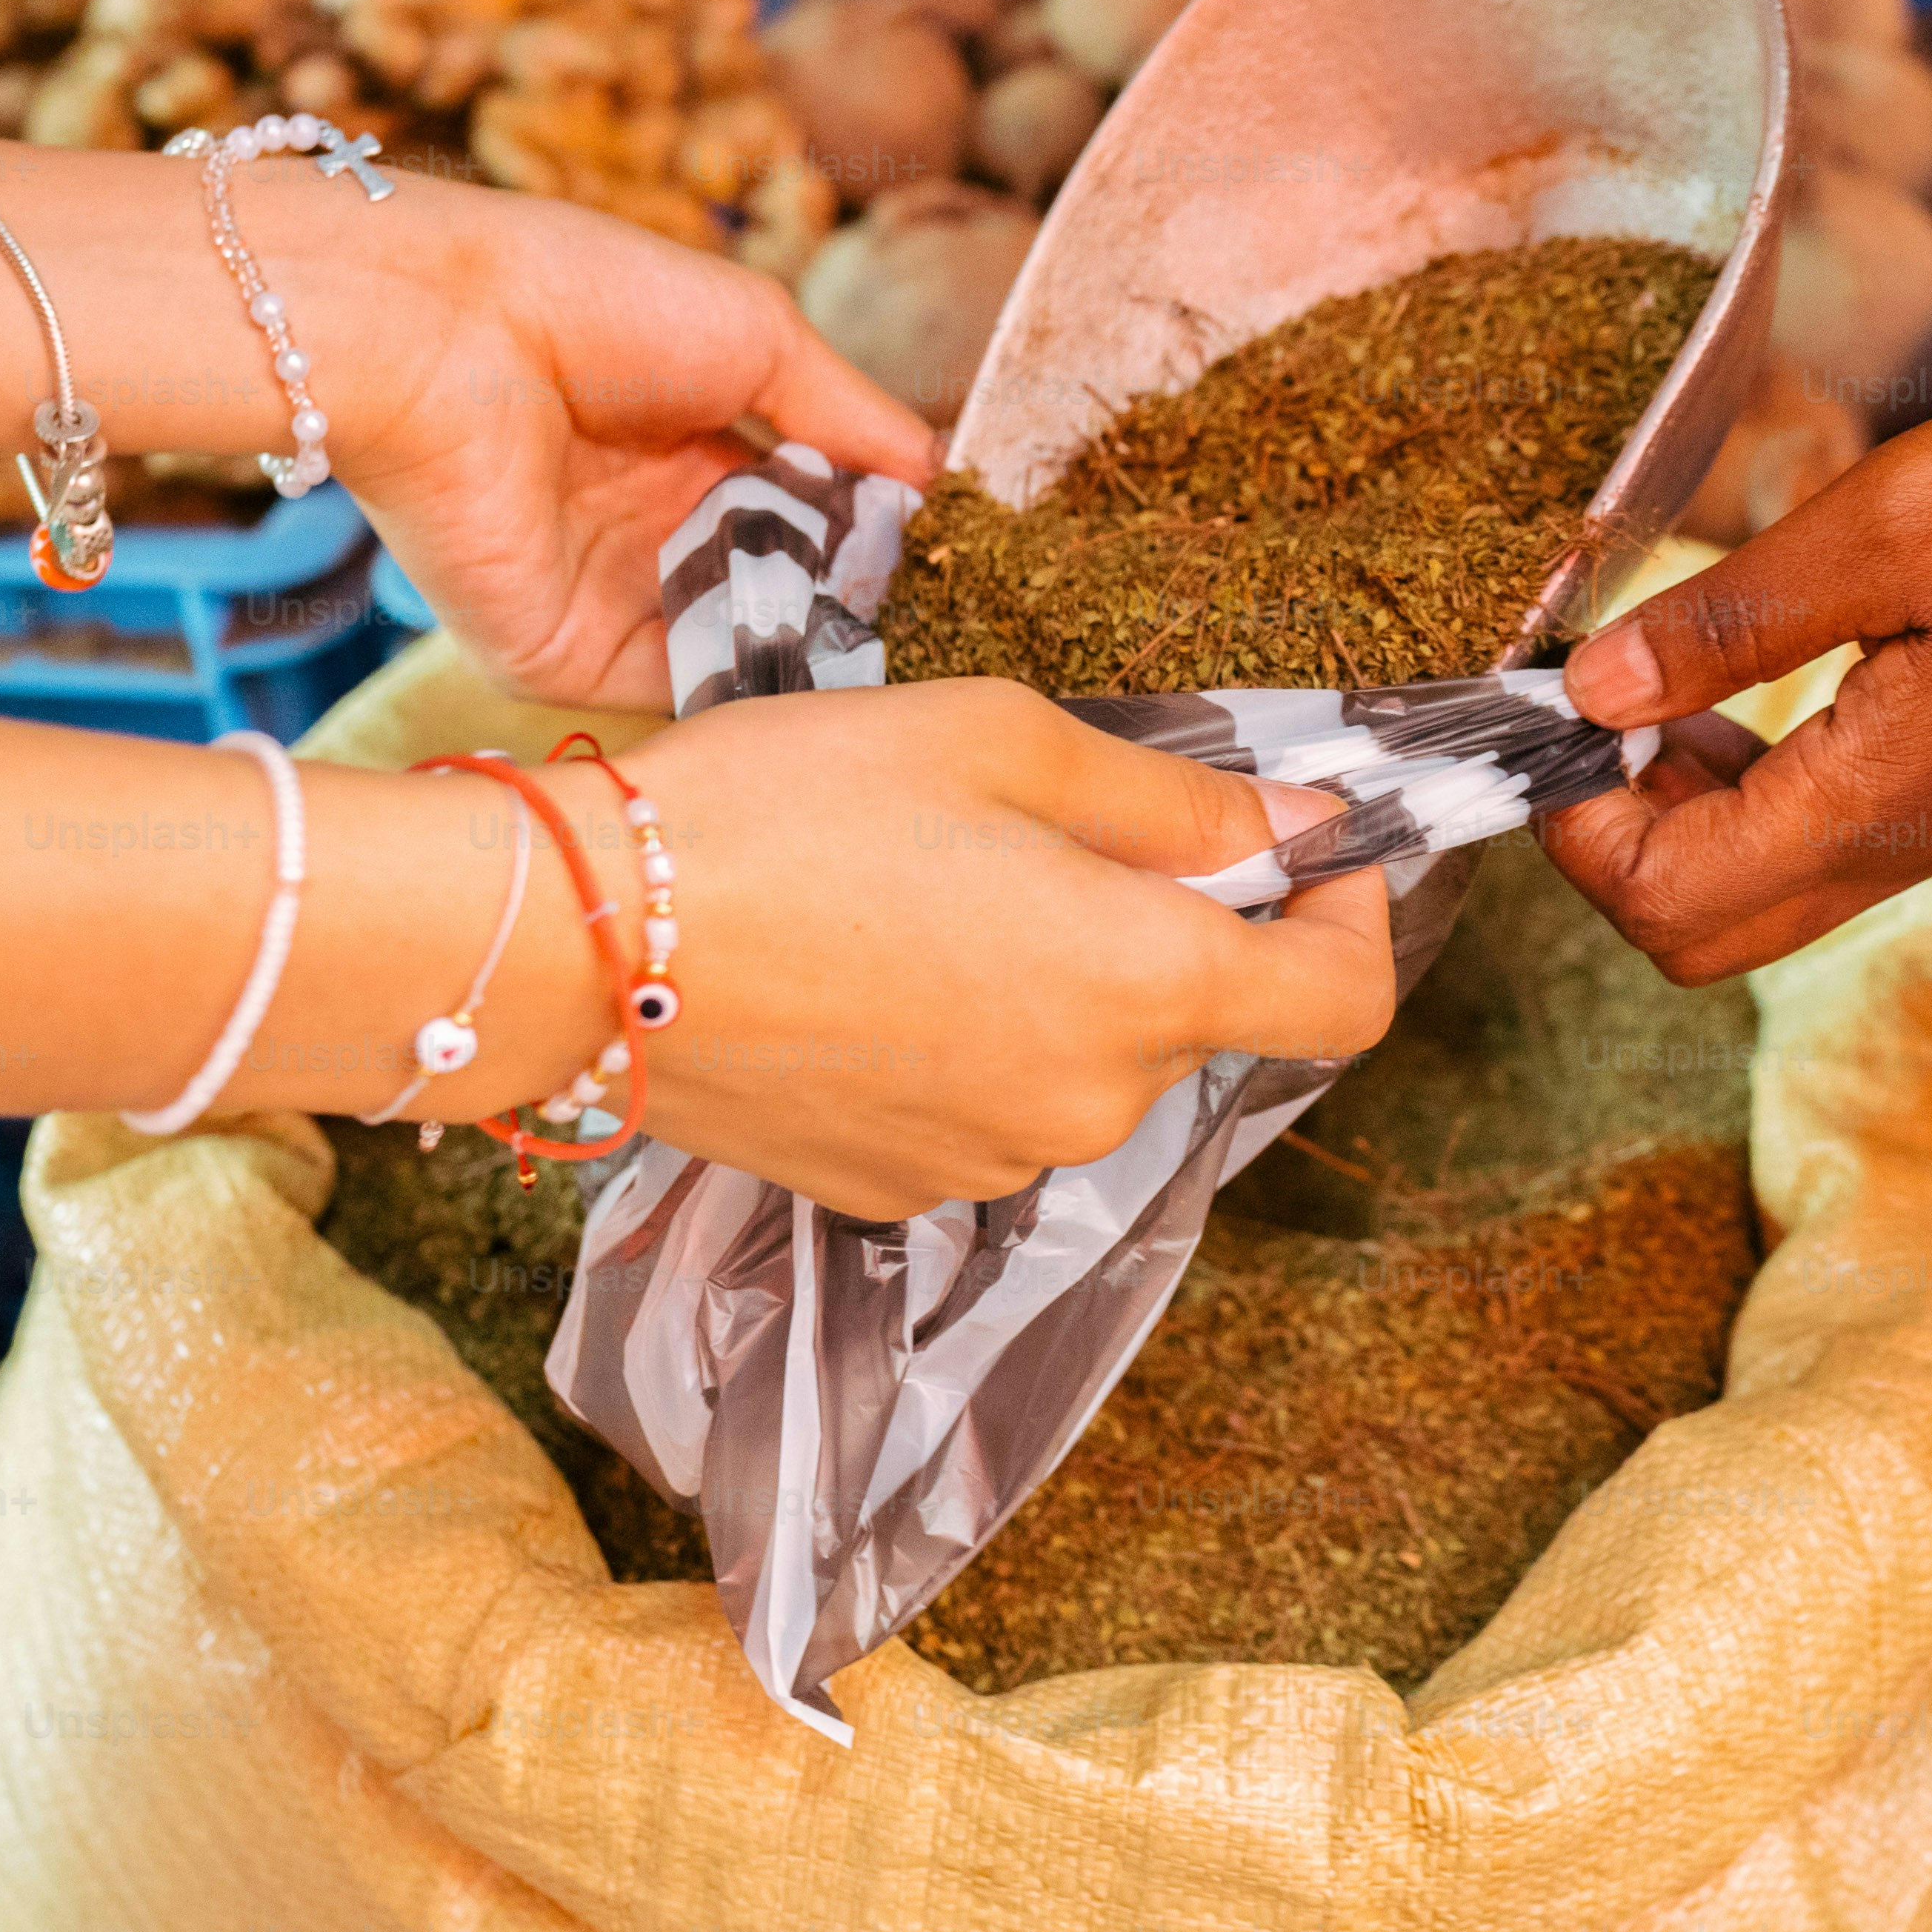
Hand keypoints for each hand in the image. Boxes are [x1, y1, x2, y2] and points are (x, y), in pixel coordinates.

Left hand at [308, 174, 936, 709]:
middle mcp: (652, 530)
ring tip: (904, 643)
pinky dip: (753, 686)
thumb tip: (945, 487)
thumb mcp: (763, 337)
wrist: (439, 331)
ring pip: (741, 647)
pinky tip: (829, 669)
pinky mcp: (563, 655)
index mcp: (692, 447)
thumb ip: (858, 422)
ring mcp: (610, 598)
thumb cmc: (594, 300)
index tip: (960, 562)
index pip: (808, 514)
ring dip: (818, 647)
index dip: (880, 537)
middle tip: (950, 618)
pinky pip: (678, 690)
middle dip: (860, 602)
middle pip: (783, 589)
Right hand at [611, 677, 1396, 1216]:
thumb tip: (1298, 826)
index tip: (1313, 851)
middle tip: (1048, 825)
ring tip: (934, 885)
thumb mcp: (1005, 742)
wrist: (579, 935)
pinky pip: (991, 1103)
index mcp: (1144, 987)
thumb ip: (1176, 800)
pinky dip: (972, 1036)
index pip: (1341, 1003)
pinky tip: (875, 962)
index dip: (1353, 920)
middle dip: (1164, 923)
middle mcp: (1088, 1103)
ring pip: (1088, 1058)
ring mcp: (991, 1161)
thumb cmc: (792, 806)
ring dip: (1057, 980)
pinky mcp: (897, 1189)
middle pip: (1199, 1018)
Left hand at [1540, 383, 1931, 978]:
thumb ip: (1721, 625)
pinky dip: (1753, 788)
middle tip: (1604, 715)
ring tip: (1670, 688)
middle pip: (1696, 936)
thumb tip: (1589, 691)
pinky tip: (1754, 684)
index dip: (1576, 820)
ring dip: (1682, 815)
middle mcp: (1903, 848)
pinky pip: (1821, 842)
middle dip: (1615, 842)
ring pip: (1758, 898)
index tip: (1562, 707)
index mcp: (1871, 805)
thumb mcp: (1872, 534)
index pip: (1659, 902)